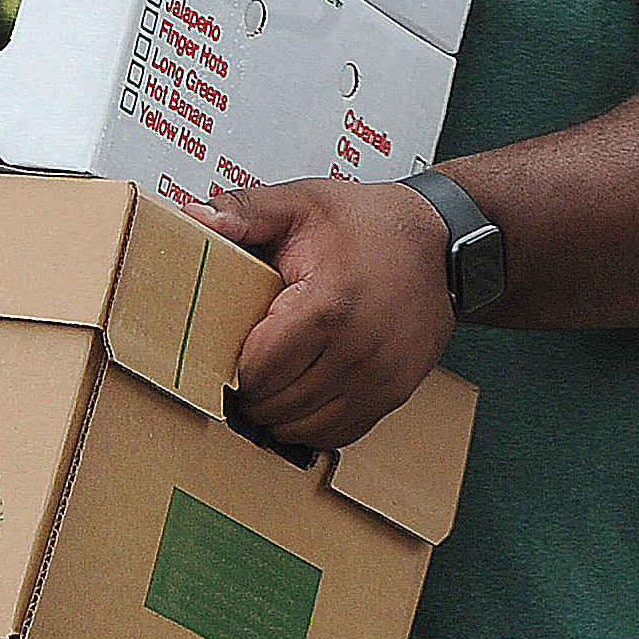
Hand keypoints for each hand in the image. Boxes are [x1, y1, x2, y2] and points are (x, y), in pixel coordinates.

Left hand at [200, 177, 453, 449]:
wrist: (445, 241)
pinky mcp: (395, 392)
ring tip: (274, 386)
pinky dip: (315, 426)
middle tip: (249, 370)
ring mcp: (380, 377)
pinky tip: (305, 398)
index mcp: (328, 305)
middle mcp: (358, 349)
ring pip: (306, 428)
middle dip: (254, 392)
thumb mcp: (305, 203)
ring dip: (280, 415)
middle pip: (278, 404)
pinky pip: (342, 435)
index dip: (236, 365)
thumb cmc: (370, 223)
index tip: (235, 349)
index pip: (259, 369)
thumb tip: (192, 218)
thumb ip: (246, 211)